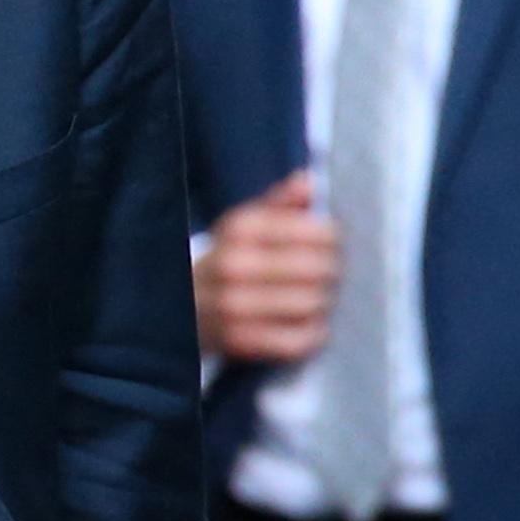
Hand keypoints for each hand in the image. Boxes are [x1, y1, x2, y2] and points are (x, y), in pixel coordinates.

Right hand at [193, 169, 339, 363]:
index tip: (334, 244)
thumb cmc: (231, 259)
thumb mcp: (247, 224)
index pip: (315, 231)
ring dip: (324, 302)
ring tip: (321, 298)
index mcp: (240, 229)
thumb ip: (281, 202)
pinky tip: (309, 324)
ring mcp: (234, 306)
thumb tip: (308, 180)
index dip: (334, 239)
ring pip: (310, 304)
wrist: (185, 306)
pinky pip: (298, 339)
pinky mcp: (240, 340)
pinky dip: (312, 333)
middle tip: (333, 274)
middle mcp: (234, 265)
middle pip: (318, 269)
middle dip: (333, 272)